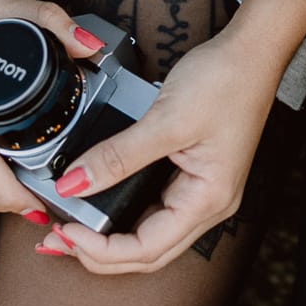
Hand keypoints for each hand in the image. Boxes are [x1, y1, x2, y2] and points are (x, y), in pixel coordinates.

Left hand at [43, 0, 305, 273]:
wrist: (251, 51)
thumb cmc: (225, 82)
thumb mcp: (165, 120)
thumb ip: (117, 156)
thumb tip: (73, 184)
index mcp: (207, 200)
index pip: (148, 248)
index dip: (102, 250)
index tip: (65, 231)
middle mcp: (207, 205)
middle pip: (147, 252)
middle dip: (99, 254)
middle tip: (55, 240)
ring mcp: (200, 192)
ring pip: (148, 234)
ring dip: (107, 239)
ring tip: (68, 228)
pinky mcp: (190, 175)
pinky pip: (152, 208)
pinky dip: (121, 213)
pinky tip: (98, 205)